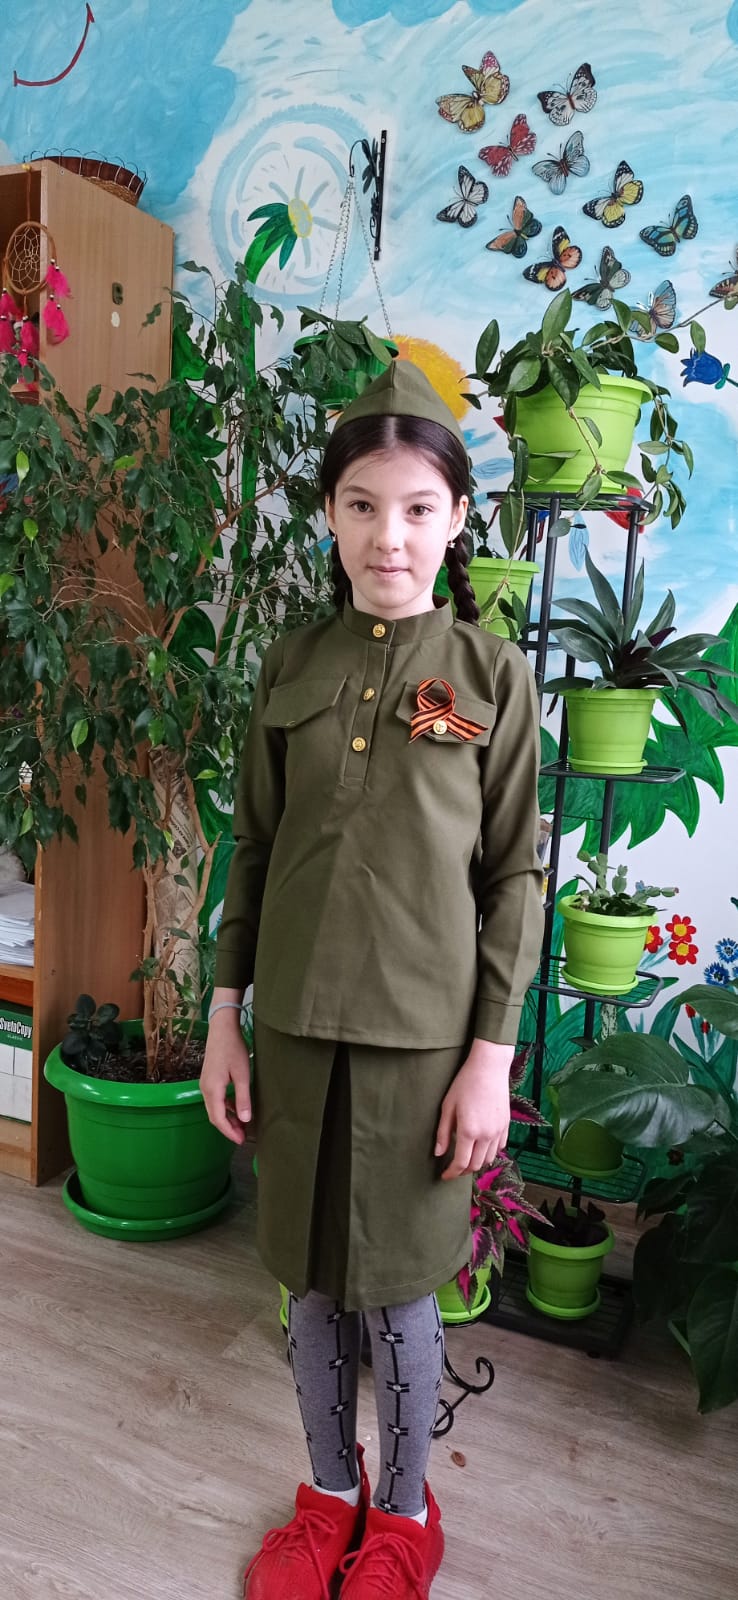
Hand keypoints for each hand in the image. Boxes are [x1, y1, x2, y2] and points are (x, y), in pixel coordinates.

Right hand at [200, 1016, 251, 1145]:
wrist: (222, 1028)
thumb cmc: (233, 1049)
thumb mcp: (242, 1074)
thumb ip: (242, 1098)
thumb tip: (245, 1120)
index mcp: (212, 1090)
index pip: (218, 1119)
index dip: (229, 1132)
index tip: (241, 1141)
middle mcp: (205, 1089)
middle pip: (214, 1116)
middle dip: (228, 1128)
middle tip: (243, 1137)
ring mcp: (206, 1084)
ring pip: (215, 1108)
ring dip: (227, 1118)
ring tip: (242, 1125)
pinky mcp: (209, 1079)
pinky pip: (216, 1099)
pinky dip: (226, 1107)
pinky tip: (237, 1108)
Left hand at [435, 1040, 513, 1179]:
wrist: (489, 1067)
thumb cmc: (465, 1083)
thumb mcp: (448, 1106)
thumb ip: (443, 1132)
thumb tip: (439, 1153)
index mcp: (469, 1131)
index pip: (461, 1162)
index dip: (451, 1173)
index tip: (444, 1176)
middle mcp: (486, 1135)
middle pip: (476, 1165)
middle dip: (463, 1171)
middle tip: (453, 1169)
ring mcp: (498, 1131)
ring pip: (489, 1159)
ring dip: (477, 1164)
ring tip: (467, 1160)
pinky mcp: (506, 1125)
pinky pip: (500, 1147)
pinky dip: (490, 1153)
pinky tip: (481, 1148)